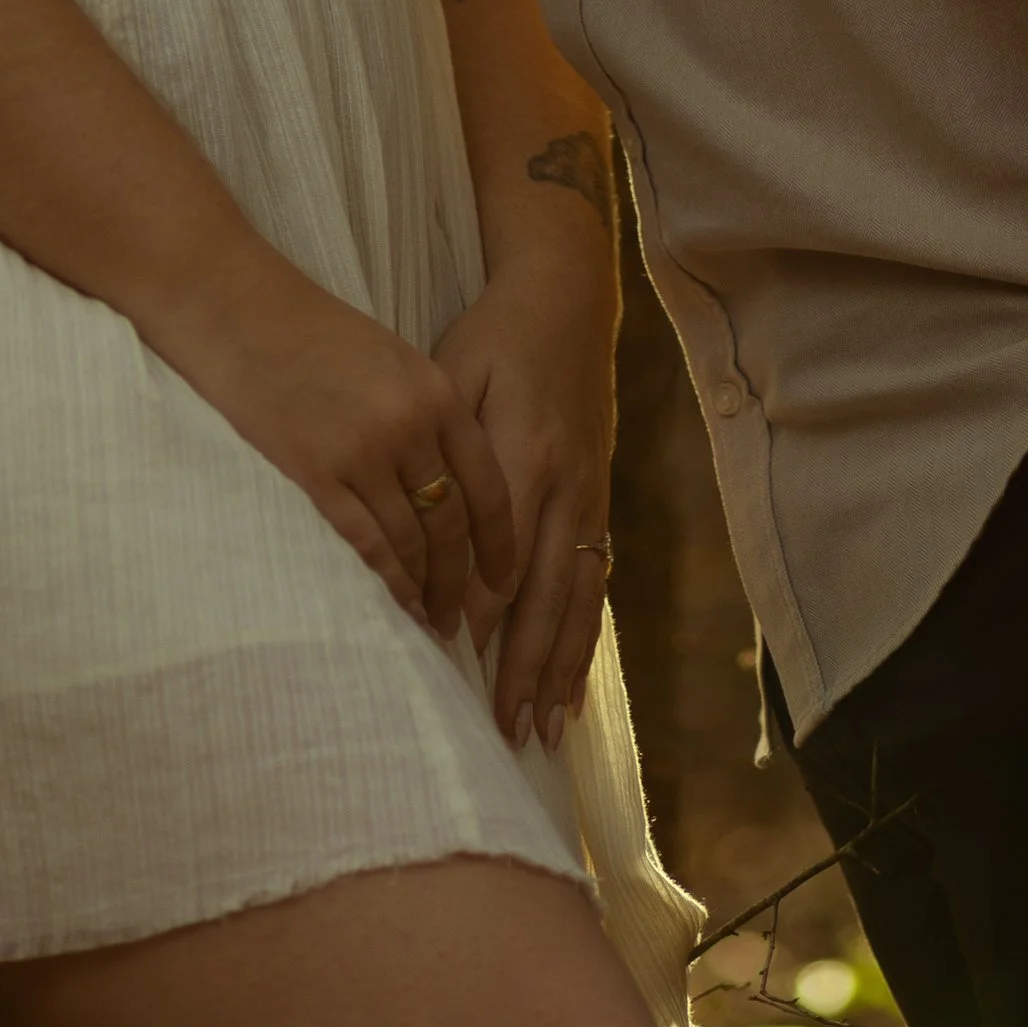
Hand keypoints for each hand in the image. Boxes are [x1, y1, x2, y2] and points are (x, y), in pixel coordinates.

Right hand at [148, 237, 516, 639]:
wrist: (246, 314)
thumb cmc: (317, 332)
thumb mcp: (394, 360)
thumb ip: (428, 414)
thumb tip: (450, 483)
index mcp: (437, 393)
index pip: (488, 485)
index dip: (501, 542)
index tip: (506, 581)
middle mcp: (411, 427)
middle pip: (453, 523)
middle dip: (463, 579)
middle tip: (464, 619)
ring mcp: (365, 453)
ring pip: (413, 541)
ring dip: (427, 588)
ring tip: (433, 620)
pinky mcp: (319, 473)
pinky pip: (367, 542)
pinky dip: (389, 579)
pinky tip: (399, 601)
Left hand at [437, 243, 616, 750]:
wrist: (564, 296)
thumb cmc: (494, 335)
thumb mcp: (456, 374)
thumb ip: (449, 451)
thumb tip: (427, 529)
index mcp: (526, 453)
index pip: (503, 554)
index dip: (482, 615)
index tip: (455, 670)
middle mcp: (567, 484)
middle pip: (548, 592)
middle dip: (527, 665)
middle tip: (505, 730)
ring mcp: (590, 494)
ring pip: (579, 596)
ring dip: (562, 666)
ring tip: (544, 729)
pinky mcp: (600, 496)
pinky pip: (598, 578)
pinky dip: (586, 636)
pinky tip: (575, 684)